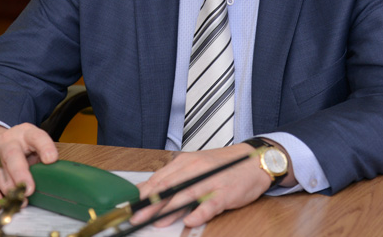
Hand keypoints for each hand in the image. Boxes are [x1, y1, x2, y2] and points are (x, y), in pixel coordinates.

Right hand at [0, 122, 57, 206]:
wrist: (3, 140)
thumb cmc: (25, 143)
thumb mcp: (39, 142)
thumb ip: (45, 153)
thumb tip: (51, 166)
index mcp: (26, 133)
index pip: (37, 137)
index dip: (45, 148)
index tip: (51, 159)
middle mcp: (8, 143)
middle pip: (12, 156)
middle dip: (20, 174)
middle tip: (28, 190)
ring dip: (9, 188)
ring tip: (20, 199)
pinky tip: (0, 202)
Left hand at [130, 143, 270, 227]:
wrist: (253, 161)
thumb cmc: (222, 167)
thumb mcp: (195, 168)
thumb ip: (174, 181)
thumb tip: (148, 193)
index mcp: (186, 163)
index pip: (159, 178)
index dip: (143, 193)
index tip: (129, 205)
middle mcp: (196, 169)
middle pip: (168, 187)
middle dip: (149, 203)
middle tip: (135, 216)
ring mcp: (211, 181)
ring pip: (185, 194)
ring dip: (168, 209)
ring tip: (154, 220)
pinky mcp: (225, 193)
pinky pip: (210, 204)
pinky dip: (199, 212)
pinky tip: (190, 219)